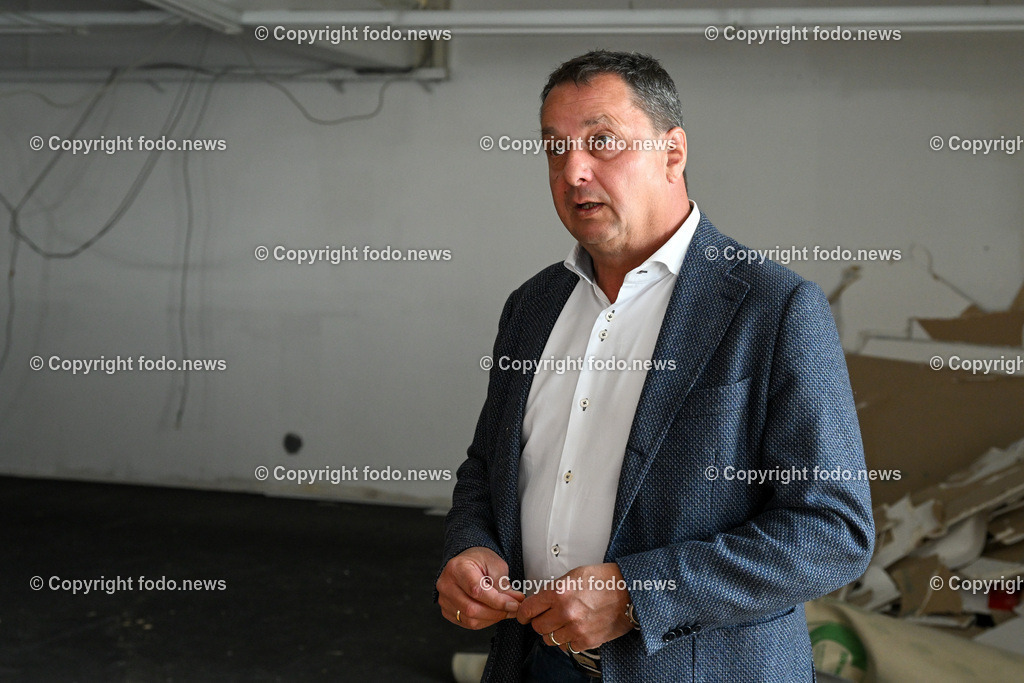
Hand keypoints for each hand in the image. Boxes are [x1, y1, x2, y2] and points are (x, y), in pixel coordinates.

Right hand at [436, 547, 524, 628]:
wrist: (466, 562)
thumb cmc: (480, 561)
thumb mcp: (495, 566)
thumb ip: (503, 585)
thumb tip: (515, 603)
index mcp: (457, 568)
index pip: (477, 590)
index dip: (497, 601)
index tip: (514, 604)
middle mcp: (446, 585)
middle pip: (471, 608)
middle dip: (497, 612)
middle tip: (514, 609)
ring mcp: (444, 599)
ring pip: (470, 620)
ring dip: (492, 618)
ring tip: (506, 611)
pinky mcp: (446, 611)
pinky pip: (467, 623)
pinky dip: (484, 621)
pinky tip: (494, 613)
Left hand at [517, 563, 633, 651]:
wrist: (630, 592)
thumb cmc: (605, 580)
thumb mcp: (574, 575)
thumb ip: (555, 589)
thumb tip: (541, 600)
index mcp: (559, 592)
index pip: (529, 609)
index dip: (524, 613)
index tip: (524, 615)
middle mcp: (565, 612)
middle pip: (537, 626)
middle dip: (539, 622)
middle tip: (546, 617)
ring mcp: (576, 628)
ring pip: (549, 639)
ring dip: (553, 633)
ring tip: (562, 624)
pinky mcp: (586, 641)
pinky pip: (566, 647)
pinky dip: (567, 640)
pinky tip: (574, 630)